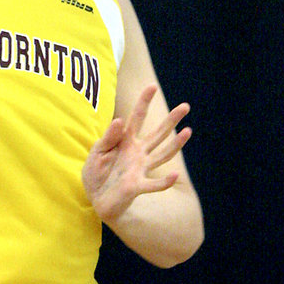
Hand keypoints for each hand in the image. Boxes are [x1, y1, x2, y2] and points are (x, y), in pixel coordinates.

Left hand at [81, 85, 191, 224]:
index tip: (152, 86)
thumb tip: (120, 120)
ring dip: (175, 144)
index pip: (137, 118)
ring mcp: (140, 169)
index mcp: (126, 141)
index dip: (144, 102)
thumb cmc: (96, 171)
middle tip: (185, 106)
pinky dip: (164, 181)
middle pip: (158, 133)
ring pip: (162, 154)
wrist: (95, 197)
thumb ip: (109, 136)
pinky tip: (175, 176)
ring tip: (188, 131)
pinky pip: (154, 184)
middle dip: (171, 120)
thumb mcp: (98, 150)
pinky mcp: (137, 186)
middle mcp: (138, 153)